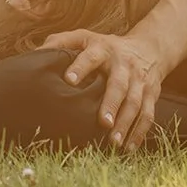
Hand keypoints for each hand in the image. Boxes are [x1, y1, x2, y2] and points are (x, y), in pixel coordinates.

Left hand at [39, 29, 166, 150]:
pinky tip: (128, 148)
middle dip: (112, 103)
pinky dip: (139, 133)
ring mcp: (140, 80)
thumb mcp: (84, 38)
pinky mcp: (151, 94)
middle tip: (103, 122)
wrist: (148, 48)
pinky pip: (147, 114)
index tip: (69, 80)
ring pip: (135, 102)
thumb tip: (35, 55)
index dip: (80, 66)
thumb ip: (60, 43)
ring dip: (126, 123)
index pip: (91, 57)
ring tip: (114, 142)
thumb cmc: (105, 47)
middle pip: (119, 84)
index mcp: (103, 49)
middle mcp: (124, 64)